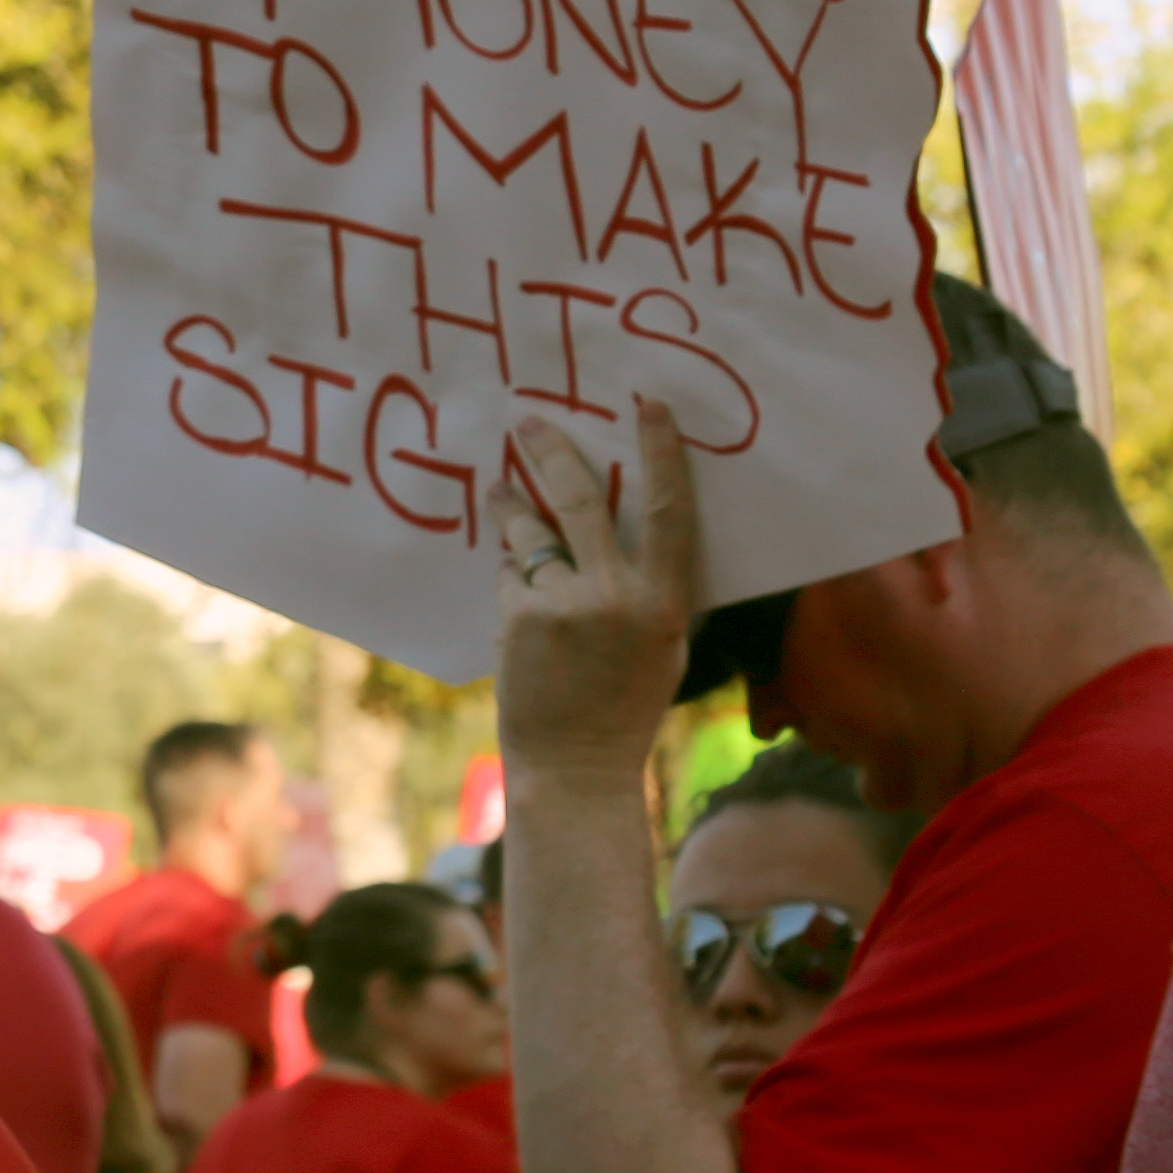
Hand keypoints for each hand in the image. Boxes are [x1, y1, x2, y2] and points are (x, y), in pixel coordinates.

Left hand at [495, 402, 703, 776]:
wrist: (576, 766)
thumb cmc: (625, 705)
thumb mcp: (662, 645)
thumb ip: (651, 589)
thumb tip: (629, 526)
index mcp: (665, 602)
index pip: (671, 512)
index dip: (662, 454)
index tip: (649, 406)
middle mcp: (616, 596)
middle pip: (581, 501)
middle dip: (552, 453)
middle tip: (527, 423)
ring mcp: (563, 605)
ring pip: (531, 536)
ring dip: (512, 510)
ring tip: (500, 490)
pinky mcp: (519, 618)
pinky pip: (510, 577)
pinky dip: (511, 577)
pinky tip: (517, 597)